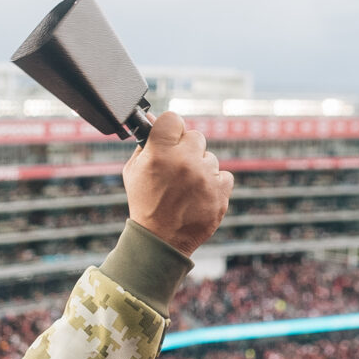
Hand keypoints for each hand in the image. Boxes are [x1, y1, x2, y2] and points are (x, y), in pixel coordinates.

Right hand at [122, 110, 232, 255]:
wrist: (160, 239)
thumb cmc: (145, 203)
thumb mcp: (134, 171)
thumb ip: (144, 143)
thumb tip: (153, 119)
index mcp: (160, 152)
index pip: (173, 119)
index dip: (171, 129)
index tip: (169, 138)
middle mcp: (185, 161)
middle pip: (195, 136)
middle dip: (186, 149)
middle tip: (177, 167)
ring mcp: (205, 177)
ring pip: (210, 158)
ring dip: (200, 169)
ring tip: (187, 188)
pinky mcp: (221, 192)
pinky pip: (224, 175)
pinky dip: (214, 184)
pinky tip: (200, 195)